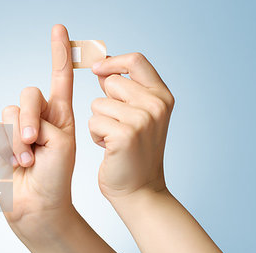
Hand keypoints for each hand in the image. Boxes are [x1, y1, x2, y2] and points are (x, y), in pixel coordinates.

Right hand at [0, 25, 74, 239]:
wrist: (38, 204)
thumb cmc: (56, 176)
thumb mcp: (62, 144)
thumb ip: (43, 121)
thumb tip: (18, 119)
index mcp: (60, 115)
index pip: (60, 78)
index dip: (59, 54)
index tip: (59, 28)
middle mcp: (38, 117)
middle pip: (28, 94)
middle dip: (29, 117)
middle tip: (34, 141)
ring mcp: (17, 128)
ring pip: (9, 112)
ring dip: (18, 138)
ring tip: (26, 161)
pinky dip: (5, 148)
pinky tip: (13, 164)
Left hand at [89, 53, 174, 200]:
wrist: (140, 190)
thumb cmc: (134, 153)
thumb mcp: (138, 116)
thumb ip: (124, 91)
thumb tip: (102, 68)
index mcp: (162, 96)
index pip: (136, 60)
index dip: (113, 61)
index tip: (96, 68)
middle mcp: (156, 105)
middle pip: (111, 82)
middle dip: (104, 102)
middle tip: (117, 125)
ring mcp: (143, 119)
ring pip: (97, 103)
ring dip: (99, 121)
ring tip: (114, 139)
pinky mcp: (125, 135)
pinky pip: (93, 121)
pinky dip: (95, 135)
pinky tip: (109, 148)